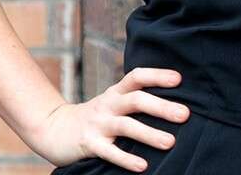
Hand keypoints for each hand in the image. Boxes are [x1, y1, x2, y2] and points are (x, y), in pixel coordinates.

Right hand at [31, 66, 190, 171]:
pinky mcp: (89, 144)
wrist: (55, 129)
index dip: (157, 75)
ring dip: (149, 134)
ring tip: (170, 142)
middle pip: (136, 99)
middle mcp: (108, 104)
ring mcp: (98, 123)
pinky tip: (143, 166)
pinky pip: (110, 151)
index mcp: (116, 92)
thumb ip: (134, 100)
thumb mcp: (112, 102)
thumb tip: (172, 103)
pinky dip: (126, 159)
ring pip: (126, 125)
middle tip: (185, 114)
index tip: (179, 79)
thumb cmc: (95, 117)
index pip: (137, 76)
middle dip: (161, 106)